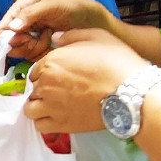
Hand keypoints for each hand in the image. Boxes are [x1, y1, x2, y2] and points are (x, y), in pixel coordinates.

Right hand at [0, 0, 111, 60]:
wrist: (91, 21)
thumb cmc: (71, 7)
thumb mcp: (51, 6)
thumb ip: (31, 14)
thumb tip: (11, 27)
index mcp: (22, 9)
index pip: (5, 26)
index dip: (10, 35)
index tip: (22, 38)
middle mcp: (24, 24)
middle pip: (11, 42)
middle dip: (25, 42)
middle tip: (42, 35)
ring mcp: (31, 37)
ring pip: (21, 51)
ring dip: (35, 47)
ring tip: (50, 35)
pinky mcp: (39, 49)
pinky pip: (32, 57)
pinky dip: (41, 52)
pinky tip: (52, 43)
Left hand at [24, 28, 148, 132]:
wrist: (130, 94)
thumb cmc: (116, 63)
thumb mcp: (97, 36)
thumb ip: (71, 35)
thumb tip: (56, 38)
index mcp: (51, 61)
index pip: (36, 69)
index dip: (46, 72)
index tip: (59, 76)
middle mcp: (46, 84)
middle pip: (34, 88)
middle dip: (44, 88)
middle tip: (62, 90)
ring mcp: (51, 106)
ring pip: (30, 108)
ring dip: (39, 106)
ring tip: (54, 105)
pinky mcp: (61, 124)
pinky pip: (40, 125)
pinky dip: (44, 122)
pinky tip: (56, 117)